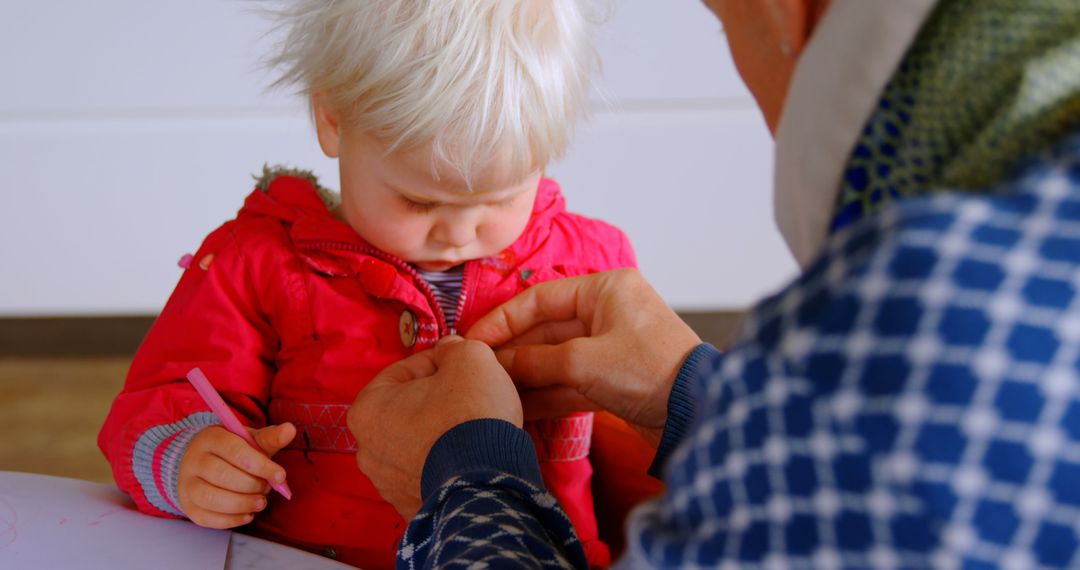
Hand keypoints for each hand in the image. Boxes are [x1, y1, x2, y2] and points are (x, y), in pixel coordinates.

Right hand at [177, 422, 294, 528]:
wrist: (201, 461)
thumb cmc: (232, 450)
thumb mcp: (250, 439)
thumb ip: (270, 438)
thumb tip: (290, 430)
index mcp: (211, 438)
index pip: (236, 451)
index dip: (261, 465)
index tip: (280, 476)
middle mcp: (194, 460)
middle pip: (223, 475)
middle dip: (252, 485)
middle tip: (267, 488)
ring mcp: (187, 484)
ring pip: (212, 498)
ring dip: (242, 504)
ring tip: (260, 502)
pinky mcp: (188, 506)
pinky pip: (207, 518)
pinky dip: (231, 520)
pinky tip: (247, 514)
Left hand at [348, 336, 522, 519]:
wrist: (488, 482)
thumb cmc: (469, 413)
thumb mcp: (469, 357)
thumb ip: (454, 347)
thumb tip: (449, 351)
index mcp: (366, 410)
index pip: (403, 372)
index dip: (437, 362)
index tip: (461, 364)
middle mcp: (366, 451)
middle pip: (406, 409)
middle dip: (436, 399)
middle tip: (469, 395)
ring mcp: (387, 484)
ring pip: (416, 443)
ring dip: (440, 432)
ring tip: (473, 427)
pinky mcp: (410, 507)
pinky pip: (427, 474)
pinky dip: (445, 463)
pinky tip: (470, 456)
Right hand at [467, 269, 700, 445]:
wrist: (696, 413)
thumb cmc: (647, 370)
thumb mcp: (583, 361)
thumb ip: (534, 360)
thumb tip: (495, 362)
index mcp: (606, 289)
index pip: (540, 299)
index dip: (503, 320)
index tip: (473, 341)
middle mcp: (608, 312)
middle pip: (546, 330)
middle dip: (512, 353)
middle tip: (477, 370)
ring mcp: (611, 347)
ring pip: (556, 359)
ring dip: (526, 376)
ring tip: (490, 391)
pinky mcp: (615, 379)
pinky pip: (570, 382)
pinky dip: (546, 394)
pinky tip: (516, 407)